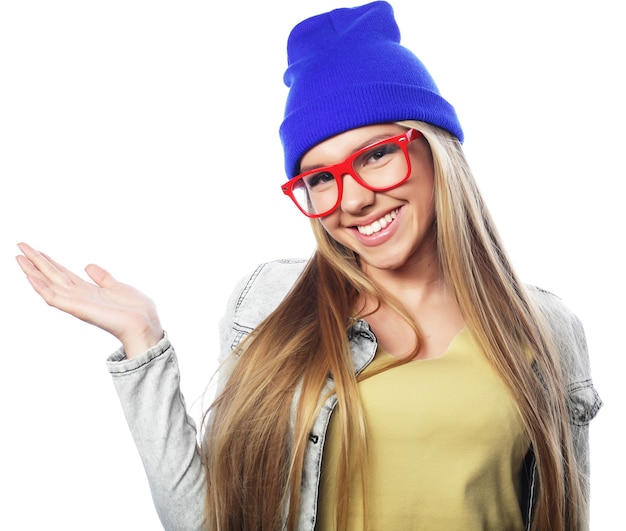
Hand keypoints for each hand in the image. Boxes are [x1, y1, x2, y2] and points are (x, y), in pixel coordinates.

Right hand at [16, 242, 163, 357]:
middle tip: (20, 245)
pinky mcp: (78, 309)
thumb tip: (88, 266)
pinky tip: (30, 276)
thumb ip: (102, 277)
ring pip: (49, 284)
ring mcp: (77, 303)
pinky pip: (55, 298)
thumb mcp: (117, 286)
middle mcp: (79, 296)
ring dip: (33, 271)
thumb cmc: (135, 310)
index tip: (35, 249)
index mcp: (88, 291)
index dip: (49, 261)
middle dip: (36, 261)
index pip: (63, 273)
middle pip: (52, 275)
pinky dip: (42, 288)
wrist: (145, 324)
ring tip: (19, 257)